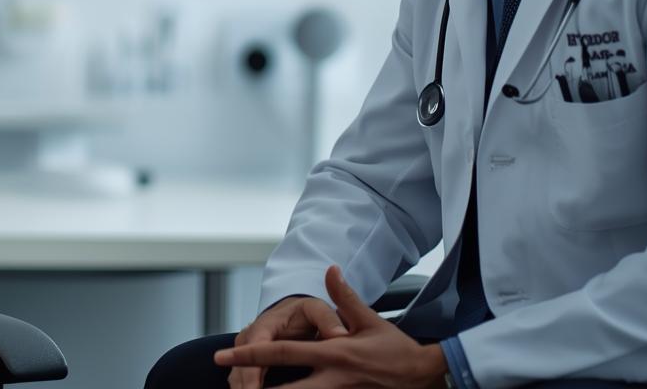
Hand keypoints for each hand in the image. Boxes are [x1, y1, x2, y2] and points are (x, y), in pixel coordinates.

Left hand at [215, 265, 447, 388]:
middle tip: (231, 388)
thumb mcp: (369, 320)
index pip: (282, 353)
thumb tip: (330, 269)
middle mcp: (331, 379)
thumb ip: (344, 297)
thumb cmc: (393, 348)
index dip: (250, 355)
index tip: (223, 355)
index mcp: (332, 353)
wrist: (423, 376)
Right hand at [225, 286, 348, 388]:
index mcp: (266, 325)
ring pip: (238, 376)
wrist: (290, 311)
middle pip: (241, 368)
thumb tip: (340, 335)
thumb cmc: (304, 313)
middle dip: (244, 387)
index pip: (255, 349)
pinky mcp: (246, 362)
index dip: (252, 371)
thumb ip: (328, 320)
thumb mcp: (317, 310)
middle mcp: (249, 338)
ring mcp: (245, 351)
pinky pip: (241, 379)